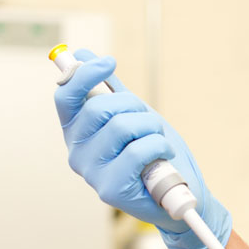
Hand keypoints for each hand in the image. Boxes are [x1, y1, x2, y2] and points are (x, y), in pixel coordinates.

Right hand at [53, 49, 230, 248]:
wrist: (182, 194)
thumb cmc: (157, 154)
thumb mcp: (135, 115)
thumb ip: (110, 89)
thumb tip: (83, 54)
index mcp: (78, 132)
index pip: (66, 96)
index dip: (84, 74)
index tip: (109, 62)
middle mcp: (77, 153)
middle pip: (98, 108)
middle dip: (134, 106)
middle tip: (149, 121)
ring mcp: (91, 173)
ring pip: (121, 126)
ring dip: (151, 127)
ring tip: (157, 142)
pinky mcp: (110, 190)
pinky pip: (138, 150)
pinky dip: (160, 146)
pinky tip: (163, 158)